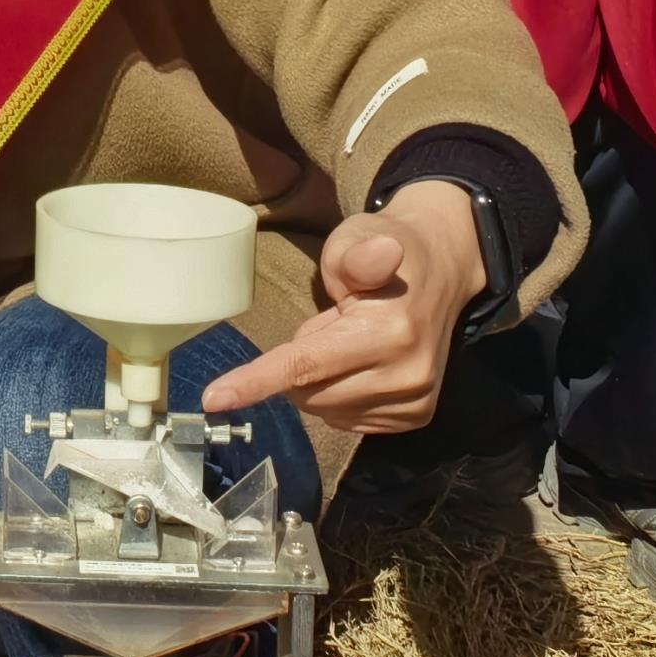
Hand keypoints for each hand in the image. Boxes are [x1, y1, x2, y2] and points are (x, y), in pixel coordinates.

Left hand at [200, 190, 491, 436]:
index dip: (256, 380)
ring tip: (348, 339)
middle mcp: (407, 375)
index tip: (214, 399)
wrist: (441, 271)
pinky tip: (358, 365)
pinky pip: (347, 421)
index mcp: (391, 330)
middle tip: (329, 322)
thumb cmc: (387, 249)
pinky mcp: (415, 417)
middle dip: (298, 363)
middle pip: (308, 393)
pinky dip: (338, 395)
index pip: (306, 364)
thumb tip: (377, 257)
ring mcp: (415, 401)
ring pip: (325, 412)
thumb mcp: (361, 236)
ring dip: (318, 380)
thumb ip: (354, 254)